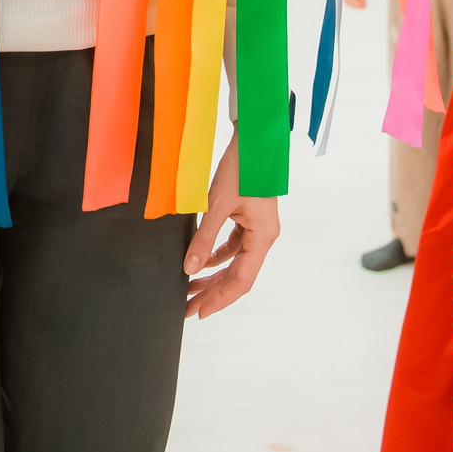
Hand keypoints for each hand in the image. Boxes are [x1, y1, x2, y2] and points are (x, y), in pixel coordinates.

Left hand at [185, 140, 278, 318]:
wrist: (254, 139)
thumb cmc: (241, 168)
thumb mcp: (217, 204)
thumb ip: (204, 239)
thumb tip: (188, 269)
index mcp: (262, 237)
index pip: (241, 280)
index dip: (220, 299)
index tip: (199, 312)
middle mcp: (264, 237)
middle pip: (238, 275)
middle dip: (213, 292)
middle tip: (188, 307)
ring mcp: (258, 229)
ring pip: (235, 263)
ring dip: (213, 276)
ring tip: (190, 288)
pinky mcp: (250, 220)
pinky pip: (233, 246)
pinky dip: (216, 256)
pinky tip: (199, 262)